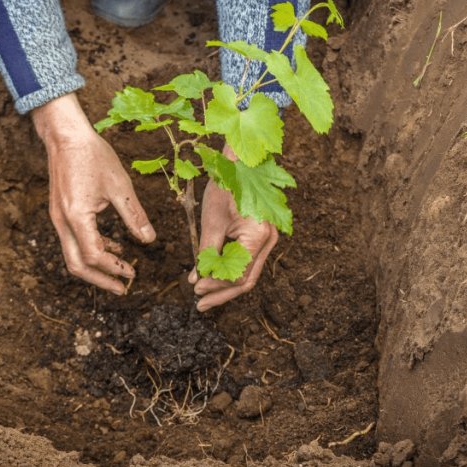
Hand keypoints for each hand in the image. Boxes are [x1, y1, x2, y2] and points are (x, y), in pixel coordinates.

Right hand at [32, 94, 155, 294]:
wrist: (66, 136)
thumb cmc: (93, 156)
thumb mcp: (120, 186)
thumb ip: (134, 216)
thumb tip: (150, 240)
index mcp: (77, 216)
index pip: (94, 255)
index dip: (114, 268)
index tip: (133, 274)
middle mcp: (62, 222)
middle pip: (76, 265)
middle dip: (100, 280)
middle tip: (122, 289)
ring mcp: (58, 218)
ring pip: (72, 255)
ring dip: (95, 268)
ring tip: (120, 271)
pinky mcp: (60, 213)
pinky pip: (73, 240)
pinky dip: (91, 249)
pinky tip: (112, 247)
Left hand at [187, 147, 277, 311]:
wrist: (239, 162)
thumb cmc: (226, 185)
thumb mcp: (212, 221)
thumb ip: (206, 252)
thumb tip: (198, 280)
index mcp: (259, 236)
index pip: (238, 275)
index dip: (216, 286)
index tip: (196, 290)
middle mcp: (270, 241)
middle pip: (246, 280)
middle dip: (221, 293)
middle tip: (199, 304)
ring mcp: (268, 239)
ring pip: (247, 273)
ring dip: (225, 286)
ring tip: (203, 295)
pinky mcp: (260, 236)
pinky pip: (247, 261)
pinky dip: (229, 271)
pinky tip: (213, 277)